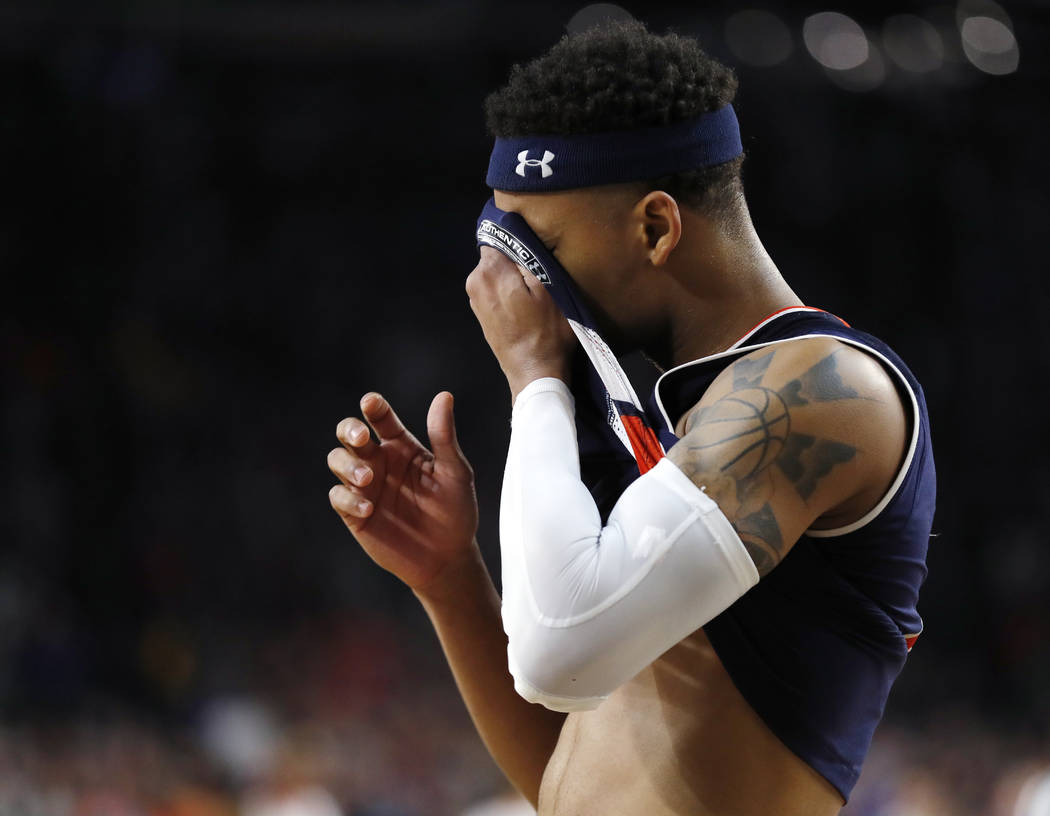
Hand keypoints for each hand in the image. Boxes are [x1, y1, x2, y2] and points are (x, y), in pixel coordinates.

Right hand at [327, 391, 478, 595]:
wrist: (447, 557)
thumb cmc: (456, 511)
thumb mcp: (455, 472)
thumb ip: (444, 436)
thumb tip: (444, 396)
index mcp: (402, 446)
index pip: (381, 418)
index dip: (373, 406)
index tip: (371, 403)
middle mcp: (379, 461)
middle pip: (349, 433)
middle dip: (349, 430)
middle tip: (362, 438)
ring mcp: (365, 486)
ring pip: (338, 460)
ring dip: (347, 465)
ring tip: (367, 478)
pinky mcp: (355, 513)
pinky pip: (338, 497)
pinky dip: (348, 498)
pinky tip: (369, 507)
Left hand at [466, 247, 574, 400]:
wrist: (535, 373)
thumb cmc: (547, 333)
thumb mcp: (550, 289)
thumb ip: (531, 260)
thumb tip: (522, 243)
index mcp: (489, 270)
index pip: (500, 238)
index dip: (519, 244)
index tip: (535, 257)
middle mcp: (475, 282)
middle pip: (497, 256)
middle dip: (516, 263)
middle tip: (538, 279)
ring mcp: (475, 300)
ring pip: (496, 274)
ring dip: (513, 280)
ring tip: (533, 296)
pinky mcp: (481, 314)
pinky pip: (495, 291)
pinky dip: (508, 294)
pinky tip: (524, 309)